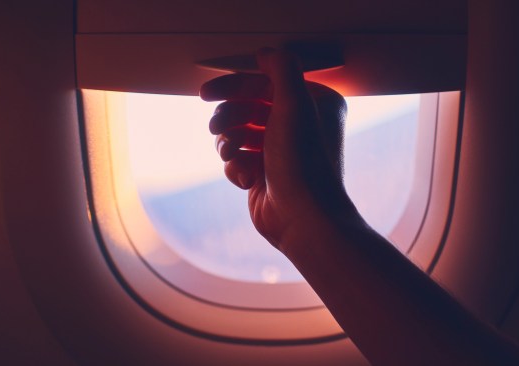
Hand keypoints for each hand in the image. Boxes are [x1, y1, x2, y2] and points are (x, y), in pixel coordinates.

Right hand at [200, 48, 350, 251]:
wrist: (302, 218)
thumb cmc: (303, 163)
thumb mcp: (295, 105)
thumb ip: (281, 70)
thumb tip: (265, 52)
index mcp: (313, 106)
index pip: (265, 84)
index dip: (233, 86)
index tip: (205, 93)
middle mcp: (299, 127)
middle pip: (248, 108)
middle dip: (228, 117)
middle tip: (216, 127)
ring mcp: (280, 152)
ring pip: (237, 134)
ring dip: (228, 142)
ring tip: (230, 152)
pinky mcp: (264, 174)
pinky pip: (236, 159)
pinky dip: (235, 166)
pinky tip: (245, 177)